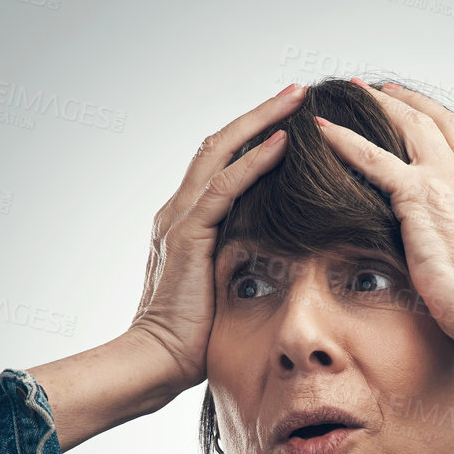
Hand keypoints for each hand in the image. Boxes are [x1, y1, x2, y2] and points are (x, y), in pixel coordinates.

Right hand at [128, 84, 304, 391]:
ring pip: (221, 152)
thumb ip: (240, 259)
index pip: (219, 163)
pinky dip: (254, 162)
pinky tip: (283, 143)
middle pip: (218, 143)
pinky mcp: (187, 236)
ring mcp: (179, 219)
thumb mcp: (223, 286)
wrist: (157, 361)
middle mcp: (177, 210)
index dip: (252, 136)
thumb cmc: (194, 337)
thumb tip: (278, 251)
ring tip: (295, 101)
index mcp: (185, 221)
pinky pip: (224, 187)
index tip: (288, 119)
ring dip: (260, 122)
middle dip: (259, 114)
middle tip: (296, 92)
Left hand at [311, 79, 453, 341]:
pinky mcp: (416, 194)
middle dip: (414, 102)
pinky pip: (371, 158)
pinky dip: (344, 141)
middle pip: (441, 121)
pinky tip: (322, 131)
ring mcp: (445, 179)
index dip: (453, 126)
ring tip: (357, 93)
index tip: (437, 116)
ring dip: (382, 105)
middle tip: (389, 90)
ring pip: (410, 125)